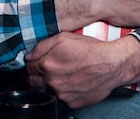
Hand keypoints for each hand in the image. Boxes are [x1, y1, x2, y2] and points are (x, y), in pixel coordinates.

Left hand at [25, 32, 139, 108]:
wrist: (112, 65)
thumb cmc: (91, 50)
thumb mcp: (65, 37)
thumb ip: (42, 46)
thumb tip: (29, 56)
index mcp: (47, 64)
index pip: (28, 67)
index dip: (31, 64)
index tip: (34, 63)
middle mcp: (52, 82)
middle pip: (32, 82)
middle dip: (35, 76)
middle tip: (43, 70)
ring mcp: (61, 94)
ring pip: (45, 91)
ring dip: (47, 84)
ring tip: (60, 75)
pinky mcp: (70, 103)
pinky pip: (59, 98)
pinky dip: (61, 92)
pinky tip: (70, 83)